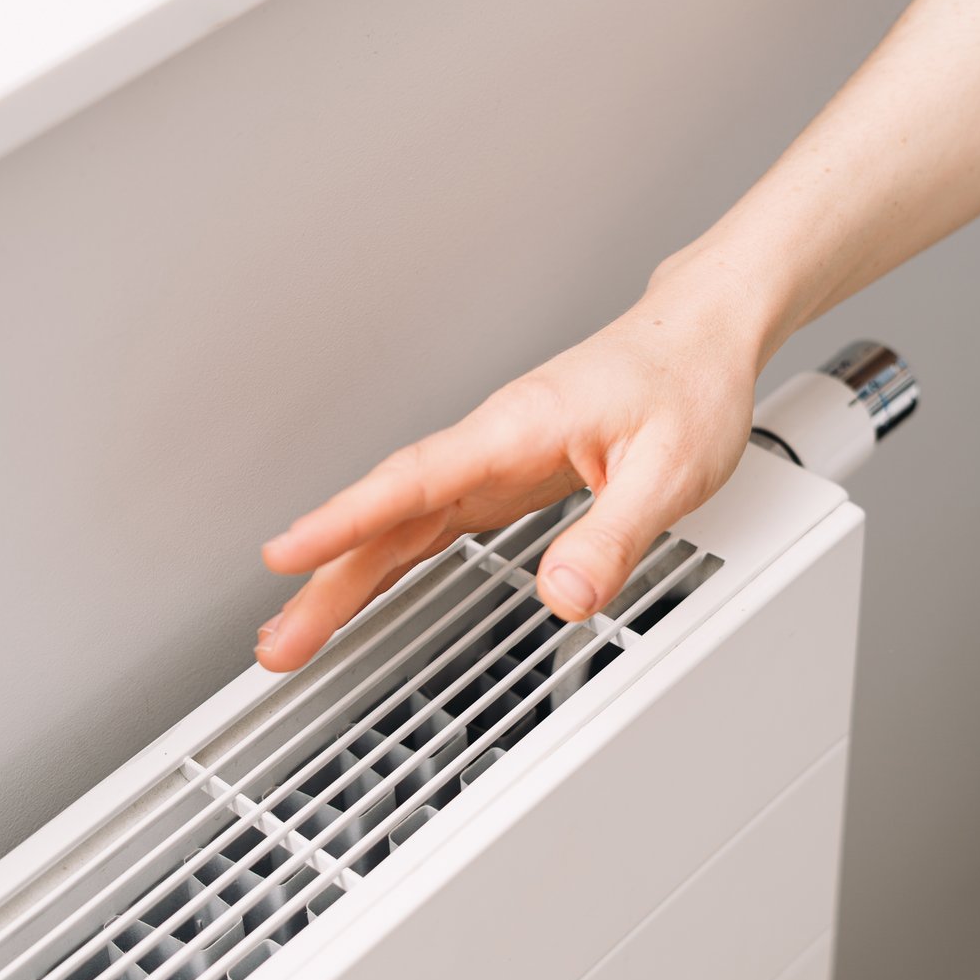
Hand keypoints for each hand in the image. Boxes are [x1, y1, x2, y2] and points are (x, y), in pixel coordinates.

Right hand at [255, 267, 770, 671]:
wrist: (699, 336)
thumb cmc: (686, 383)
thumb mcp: (671, 469)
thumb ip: (612, 536)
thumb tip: (562, 597)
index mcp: (515, 428)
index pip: (411, 480)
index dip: (343, 519)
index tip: (286, 554)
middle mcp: (488, 444)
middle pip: (386, 516)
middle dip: (326, 579)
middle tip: (280, 643)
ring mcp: (488, 464)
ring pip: (396, 525)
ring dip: (343, 578)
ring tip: (296, 636)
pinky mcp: (499, 481)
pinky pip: (424, 526)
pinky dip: (383, 562)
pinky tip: (357, 593)